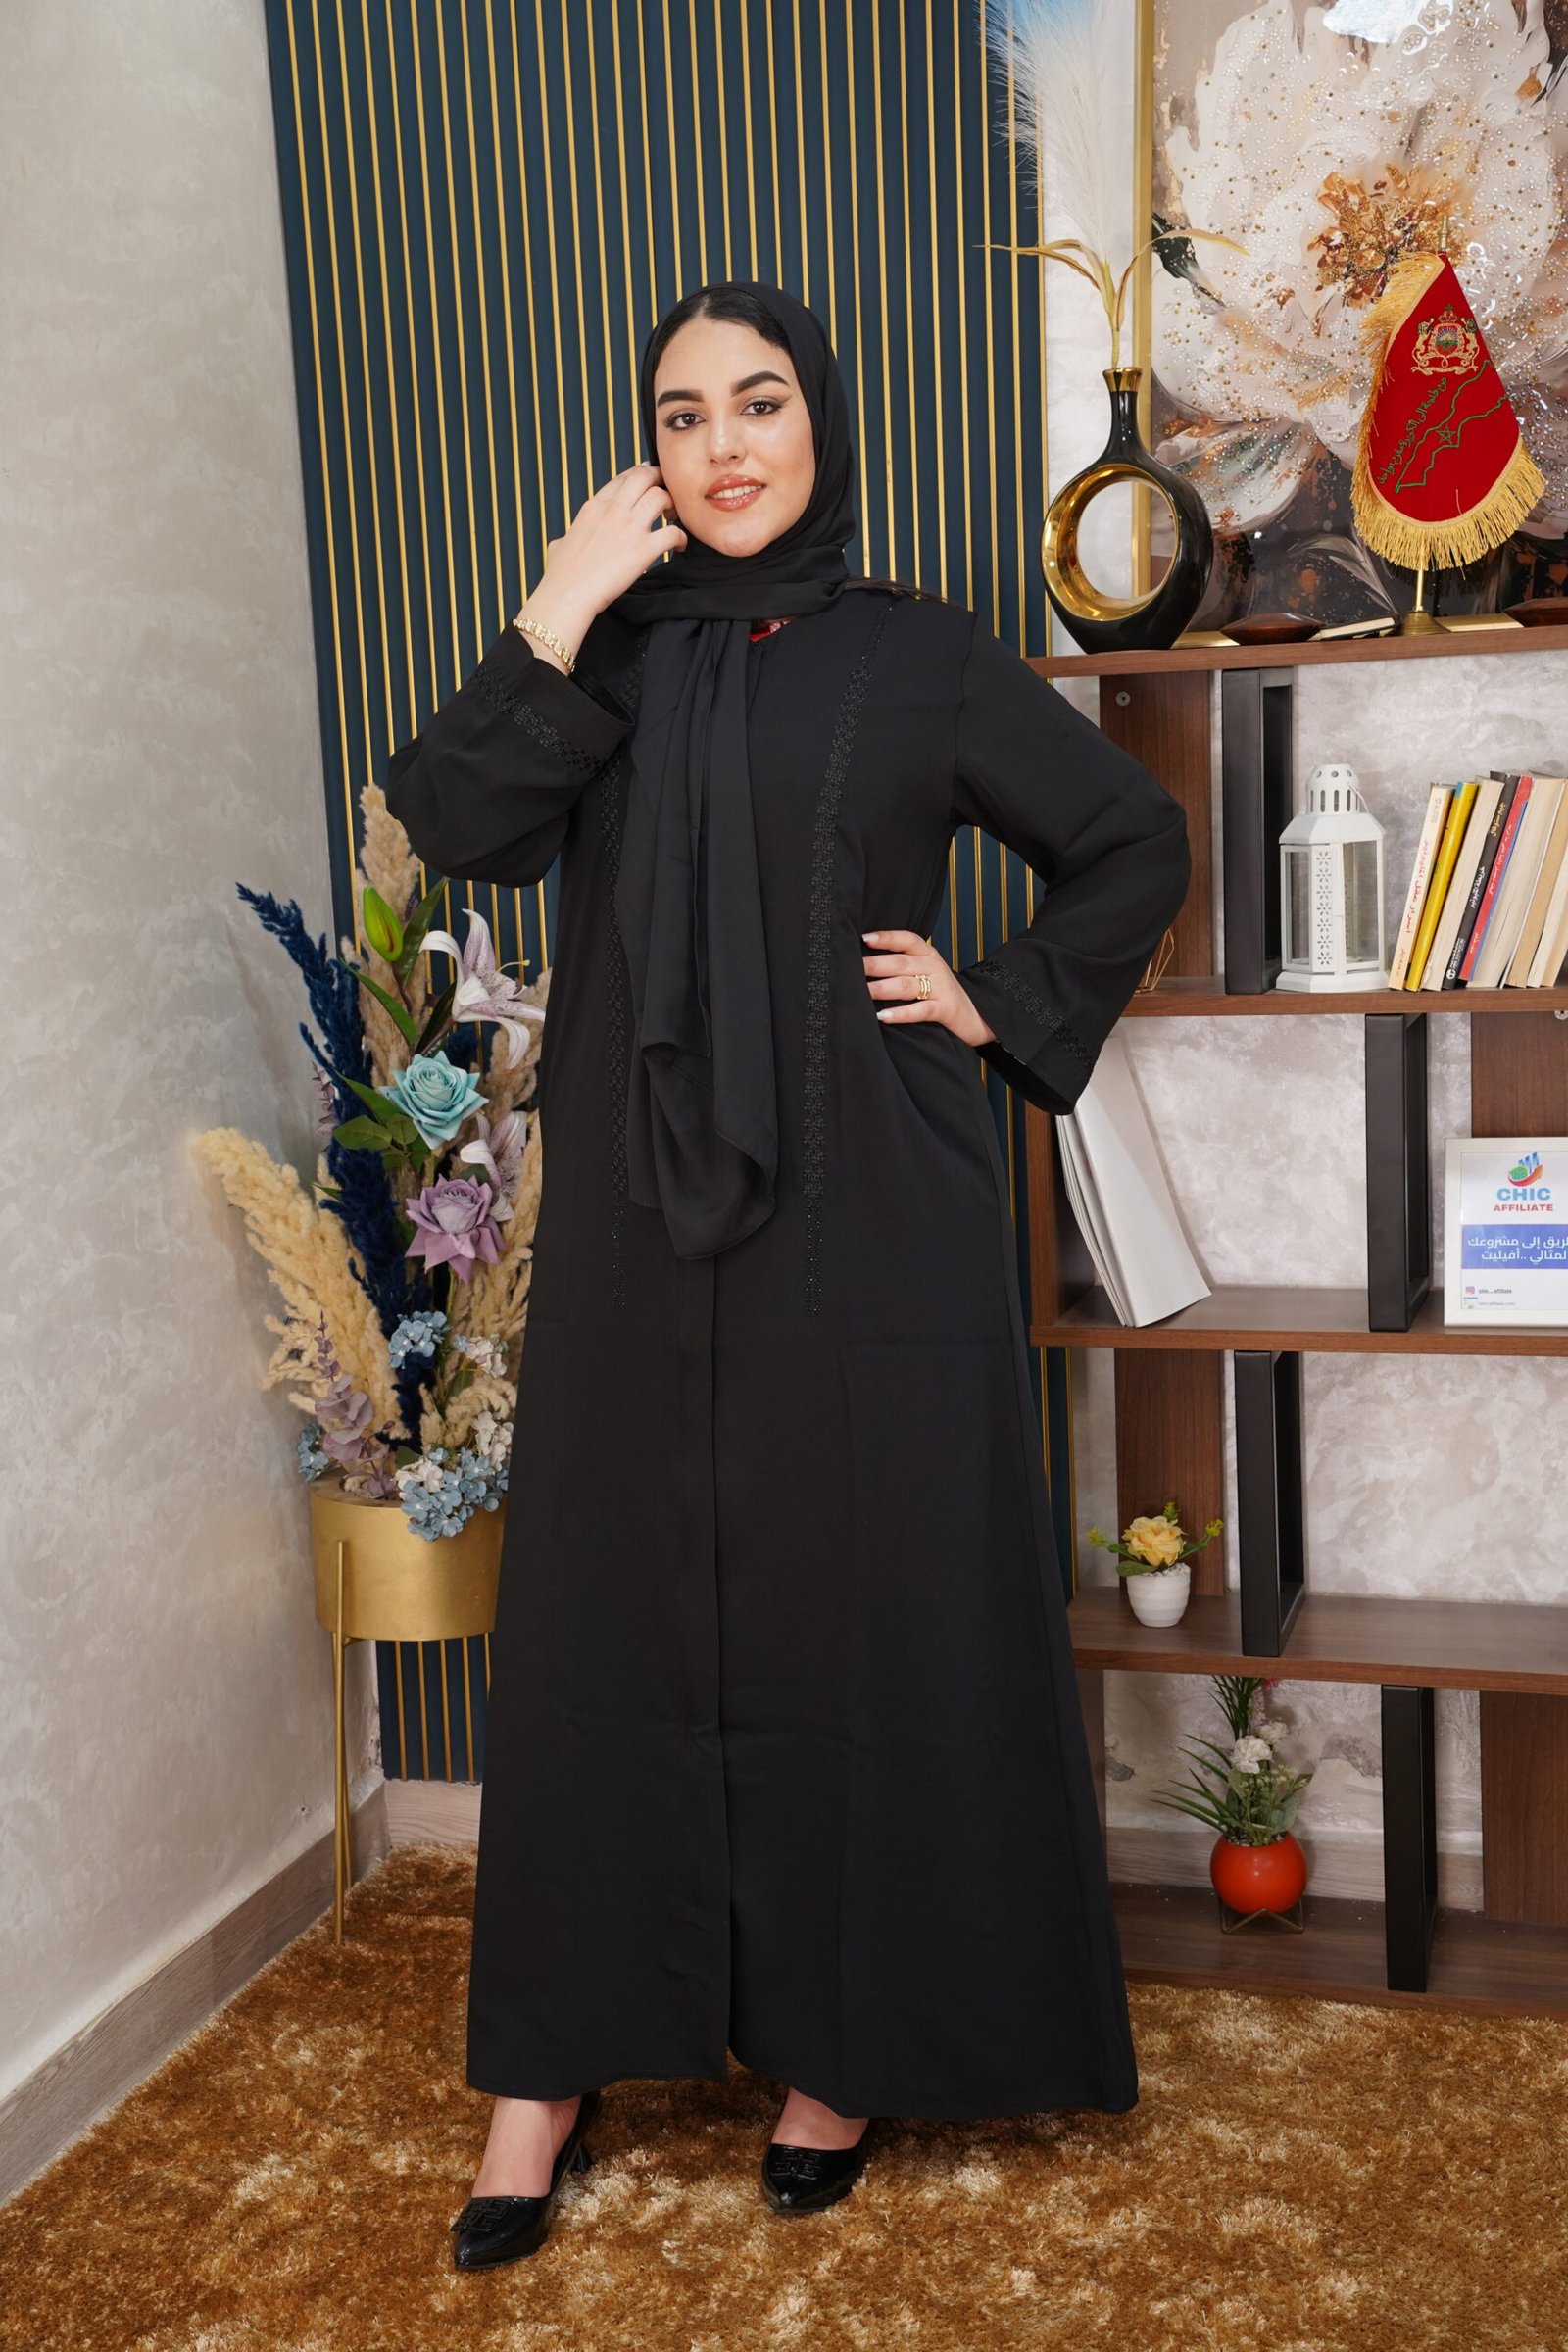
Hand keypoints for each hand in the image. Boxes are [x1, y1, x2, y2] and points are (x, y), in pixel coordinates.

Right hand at [521, 463, 687, 652]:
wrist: (567, 594)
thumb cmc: (561, 576)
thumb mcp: (559, 545)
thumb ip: (567, 538)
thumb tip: (563, 543)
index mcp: (594, 507)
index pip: (623, 478)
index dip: (640, 476)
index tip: (650, 481)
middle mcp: (613, 510)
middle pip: (644, 476)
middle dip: (660, 479)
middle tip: (667, 491)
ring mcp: (630, 527)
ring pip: (661, 496)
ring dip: (672, 503)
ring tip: (673, 516)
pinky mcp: (644, 549)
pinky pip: (673, 532)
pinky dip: (681, 537)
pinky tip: (679, 545)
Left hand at [861, 929, 995, 1047]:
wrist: (977, 1015)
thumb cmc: (941, 994)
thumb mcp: (926, 972)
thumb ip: (902, 965)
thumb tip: (864, 963)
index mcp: (928, 955)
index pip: (907, 939)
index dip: (886, 937)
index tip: (864, 939)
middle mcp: (934, 967)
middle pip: (900, 963)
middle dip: (874, 965)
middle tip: (851, 969)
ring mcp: (941, 988)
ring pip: (907, 985)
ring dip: (882, 988)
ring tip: (862, 992)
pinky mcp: (946, 1009)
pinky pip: (921, 1010)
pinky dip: (902, 1013)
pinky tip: (884, 1017)